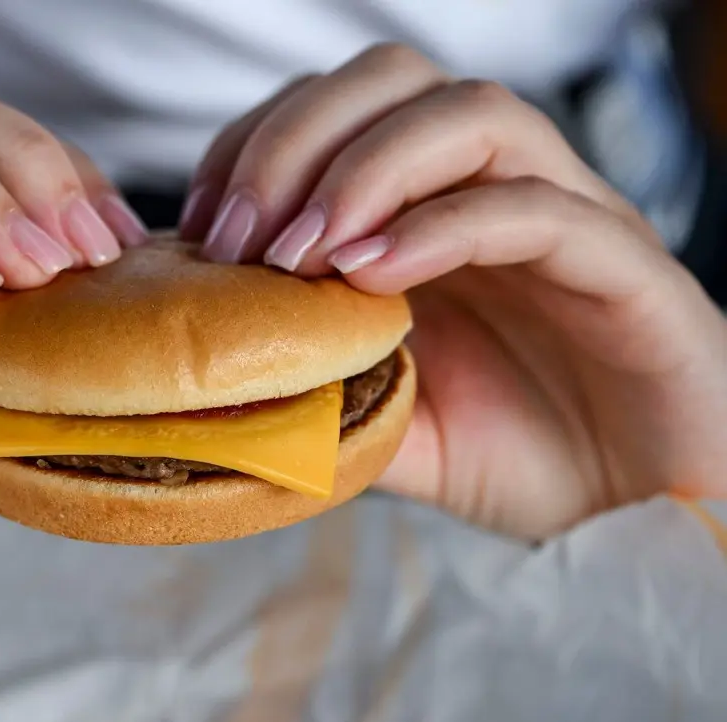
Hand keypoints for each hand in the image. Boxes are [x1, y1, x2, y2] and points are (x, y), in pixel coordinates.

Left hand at [181, 44, 726, 537]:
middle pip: (395, 82)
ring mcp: (565, 220)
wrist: (641, 517)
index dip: (256, 149)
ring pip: (473, 117)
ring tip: (303, 254)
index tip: (200, 232)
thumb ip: (315, 394)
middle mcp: (494, 191)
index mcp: (432, 209)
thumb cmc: (519, 456)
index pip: (337, 114)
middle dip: (295, 141)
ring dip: (365, 170)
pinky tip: (374, 280)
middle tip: (239, 239)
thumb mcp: (388, 427)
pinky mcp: (626, 269)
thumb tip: (215, 385)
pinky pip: (540, 211)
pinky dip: (444, 229)